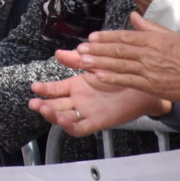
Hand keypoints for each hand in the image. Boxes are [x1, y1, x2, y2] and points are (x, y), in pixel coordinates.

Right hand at [30, 73, 170, 135]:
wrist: (145, 85)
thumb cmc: (123, 73)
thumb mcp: (96, 64)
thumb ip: (77, 60)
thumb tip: (59, 53)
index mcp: (78, 86)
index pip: (56, 89)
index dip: (45, 89)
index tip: (34, 87)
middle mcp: (80, 100)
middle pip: (57, 106)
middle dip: (44, 105)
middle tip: (35, 102)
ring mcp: (88, 111)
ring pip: (65, 118)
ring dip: (53, 116)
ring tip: (45, 109)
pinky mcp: (98, 121)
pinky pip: (81, 127)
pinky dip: (70, 126)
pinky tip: (63, 120)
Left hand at [58, 12, 179, 103]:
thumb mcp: (170, 34)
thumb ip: (149, 26)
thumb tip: (134, 16)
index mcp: (152, 39)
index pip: (124, 36)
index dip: (106, 37)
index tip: (92, 37)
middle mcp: (147, 53)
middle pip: (118, 50)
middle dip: (97, 49)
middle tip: (80, 49)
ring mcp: (148, 70)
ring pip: (119, 64)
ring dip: (99, 62)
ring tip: (84, 60)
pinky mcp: (149, 85)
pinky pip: (127, 80)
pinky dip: (112, 78)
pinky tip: (99, 76)